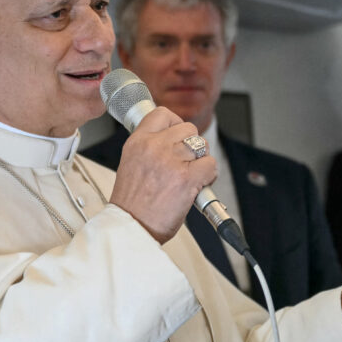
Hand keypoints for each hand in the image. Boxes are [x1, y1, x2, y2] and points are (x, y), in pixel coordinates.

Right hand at [110, 107, 216, 243]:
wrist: (131, 228)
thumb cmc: (132, 204)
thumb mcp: (130, 163)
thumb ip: (148, 148)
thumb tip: (169, 139)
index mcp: (137, 142)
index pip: (162, 114)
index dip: (175, 123)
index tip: (177, 134)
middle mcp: (154, 147)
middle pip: (188, 128)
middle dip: (191, 144)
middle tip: (186, 161)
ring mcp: (171, 161)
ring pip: (201, 145)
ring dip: (201, 160)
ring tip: (193, 174)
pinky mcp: (187, 178)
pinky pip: (210, 164)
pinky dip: (210, 175)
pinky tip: (199, 184)